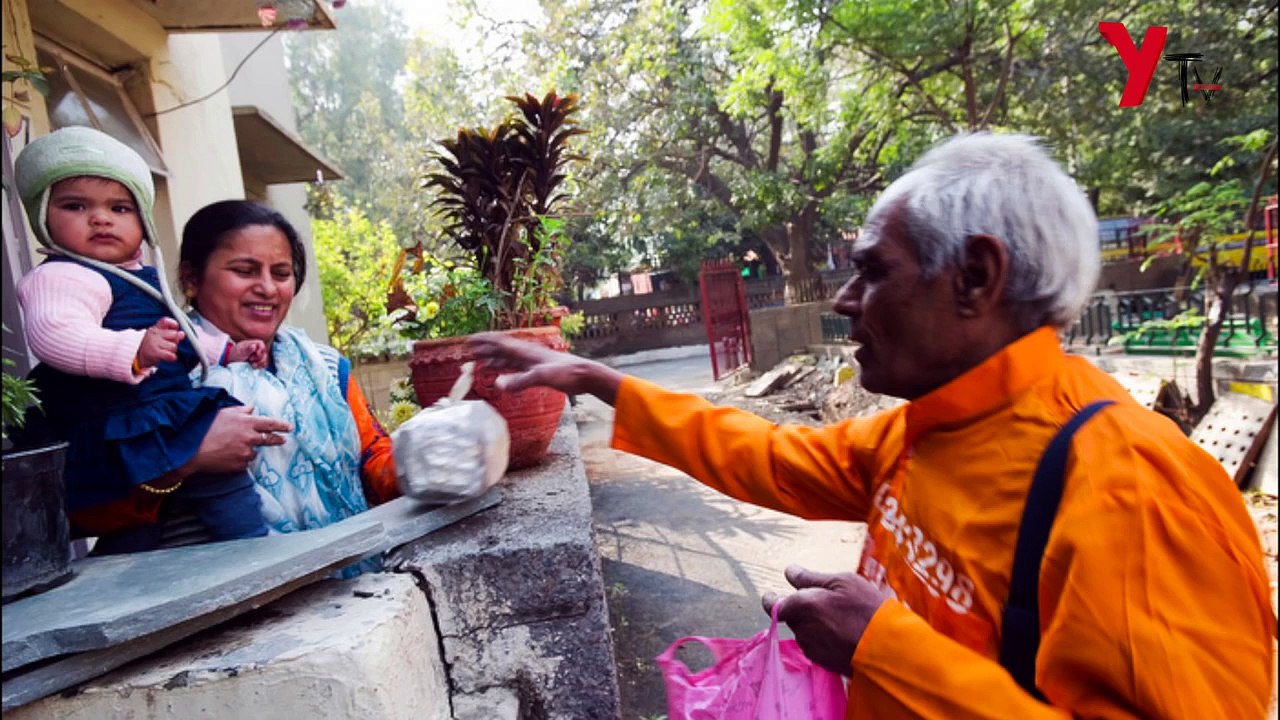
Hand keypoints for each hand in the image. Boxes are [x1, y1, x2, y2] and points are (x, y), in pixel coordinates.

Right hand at [135, 317, 183, 369]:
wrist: (136, 355)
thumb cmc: (151, 345)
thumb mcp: (159, 336)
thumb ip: (172, 334)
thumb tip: (182, 334)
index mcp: (156, 328)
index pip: (165, 321)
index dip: (173, 324)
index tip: (175, 328)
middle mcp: (154, 334)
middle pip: (174, 335)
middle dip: (175, 341)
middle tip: (168, 344)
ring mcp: (154, 343)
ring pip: (174, 346)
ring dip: (173, 350)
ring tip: (166, 351)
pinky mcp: (154, 353)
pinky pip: (170, 355)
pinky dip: (172, 357)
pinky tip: (170, 357)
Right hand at [179, 406, 291, 475]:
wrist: (192, 451)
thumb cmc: (205, 428)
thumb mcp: (223, 413)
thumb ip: (241, 411)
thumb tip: (252, 409)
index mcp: (247, 423)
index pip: (270, 423)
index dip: (281, 425)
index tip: (289, 428)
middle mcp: (250, 438)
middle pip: (269, 439)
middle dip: (278, 439)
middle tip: (282, 440)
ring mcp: (246, 453)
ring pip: (253, 452)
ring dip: (248, 449)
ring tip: (230, 447)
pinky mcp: (240, 465)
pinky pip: (243, 462)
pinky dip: (238, 459)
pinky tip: (226, 456)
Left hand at [226, 339, 267, 368]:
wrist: (231, 362)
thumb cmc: (234, 355)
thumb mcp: (239, 351)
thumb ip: (247, 349)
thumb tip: (254, 346)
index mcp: (251, 344)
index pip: (261, 344)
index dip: (261, 349)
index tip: (257, 354)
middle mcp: (255, 350)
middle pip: (264, 352)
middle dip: (259, 358)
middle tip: (251, 360)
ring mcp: (257, 356)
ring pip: (264, 359)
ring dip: (260, 363)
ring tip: (252, 365)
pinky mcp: (257, 362)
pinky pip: (263, 364)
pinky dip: (261, 366)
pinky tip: (255, 367)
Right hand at [466, 333, 624, 404]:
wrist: (585, 375)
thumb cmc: (566, 373)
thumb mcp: (542, 377)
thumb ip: (520, 381)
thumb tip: (498, 385)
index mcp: (526, 351)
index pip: (500, 343)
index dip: (484, 341)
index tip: (469, 340)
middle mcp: (527, 354)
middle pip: (501, 349)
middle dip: (485, 349)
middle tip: (469, 350)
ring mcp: (532, 362)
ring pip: (507, 358)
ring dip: (493, 359)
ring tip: (480, 361)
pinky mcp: (538, 370)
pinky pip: (516, 367)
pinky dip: (505, 369)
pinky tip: (502, 375)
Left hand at [761, 565, 889, 676]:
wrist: (886, 648)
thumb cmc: (866, 608)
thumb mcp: (843, 582)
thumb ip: (812, 578)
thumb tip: (789, 571)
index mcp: (802, 606)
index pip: (775, 605)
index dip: (771, 600)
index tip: (771, 595)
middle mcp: (801, 628)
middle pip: (793, 618)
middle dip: (802, 610)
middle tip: (824, 603)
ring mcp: (811, 648)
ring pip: (805, 632)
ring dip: (813, 625)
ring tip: (839, 619)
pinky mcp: (823, 662)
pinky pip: (816, 646)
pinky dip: (823, 638)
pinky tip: (842, 634)